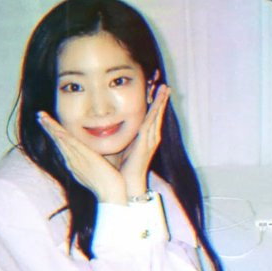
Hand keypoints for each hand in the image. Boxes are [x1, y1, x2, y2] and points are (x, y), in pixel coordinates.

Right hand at [38, 111, 126, 204]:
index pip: (61, 145)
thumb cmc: (106, 184)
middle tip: (39, 115)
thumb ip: (90, 161)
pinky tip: (58, 130)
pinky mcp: (87, 158)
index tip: (47, 123)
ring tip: (43, 117)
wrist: (110, 195)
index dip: (53, 133)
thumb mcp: (95, 170)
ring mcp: (77, 160)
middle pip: (58, 141)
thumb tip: (91, 156)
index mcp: (74, 163)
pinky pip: (73, 146)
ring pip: (62, 141)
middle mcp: (72, 161)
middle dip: (48, 128)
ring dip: (52, 128)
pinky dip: (64, 138)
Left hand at [119, 84, 169, 198]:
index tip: (155, 91)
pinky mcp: (146, 144)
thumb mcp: (121, 149)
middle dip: (161, 99)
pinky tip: (157, 103)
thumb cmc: (122, 170)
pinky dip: (155, 112)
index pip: (151, 118)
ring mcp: (150, 141)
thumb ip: (120, 138)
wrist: (127, 186)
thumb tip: (107, 127)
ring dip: (161, 102)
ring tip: (165, 89)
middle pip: (157, 115)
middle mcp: (150, 138)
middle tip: (165, 85)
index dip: (154, 104)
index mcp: (145, 139)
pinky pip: (151, 124)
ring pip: (156, 117)